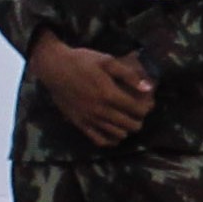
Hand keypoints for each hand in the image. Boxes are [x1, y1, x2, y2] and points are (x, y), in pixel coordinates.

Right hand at [27, 38, 153, 148]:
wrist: (54, 68)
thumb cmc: (82, 61)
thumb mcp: (107, 61)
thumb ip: (129, 75)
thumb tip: (148, 88)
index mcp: (109, 94)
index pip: (137, 110)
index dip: (147, 108)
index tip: (147, 103)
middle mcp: (101, 110)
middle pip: (130, 125)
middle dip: (139, 120)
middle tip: (138, 112)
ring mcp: (90, 119)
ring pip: (117, 134)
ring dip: (127, 129)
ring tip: (127, 120)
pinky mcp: (80, 123)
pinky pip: (99, 140)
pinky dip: (111, 140)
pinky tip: (114, 134)